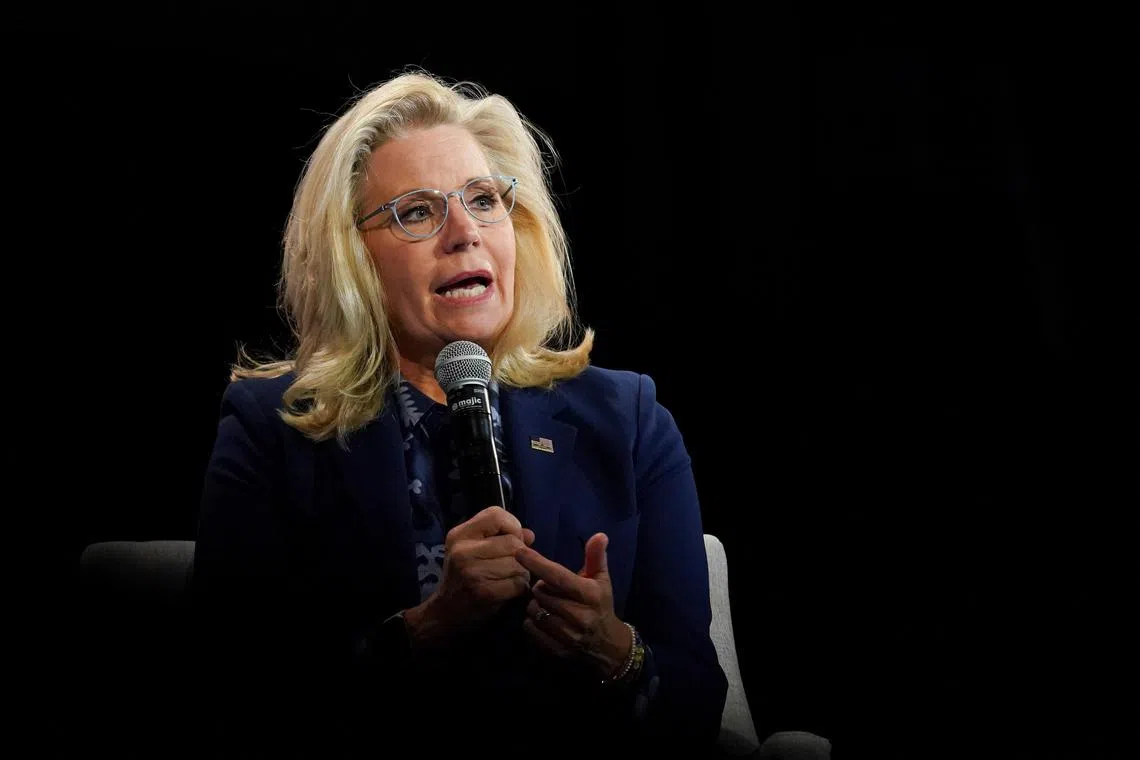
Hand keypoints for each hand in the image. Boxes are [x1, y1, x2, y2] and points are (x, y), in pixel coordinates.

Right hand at [404, 506, 534, 649]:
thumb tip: (529, 534)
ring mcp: (472, 571)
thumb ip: (501, 537)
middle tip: (512, 566)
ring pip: (519, 563)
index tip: (511, 540)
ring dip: (522, 573)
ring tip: (510, 579)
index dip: (512, 526)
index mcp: (459, 535)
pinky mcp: (484, 592)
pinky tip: (510, 591)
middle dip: (520, 555)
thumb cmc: (463, 578)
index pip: (496, 515)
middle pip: (513, 542)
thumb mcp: (473, 550)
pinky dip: (520, 588)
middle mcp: (462, 550)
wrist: (445, 614)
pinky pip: (518, 583)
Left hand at [515, 532, 632, 678]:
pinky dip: (532, 622)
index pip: (557, 576)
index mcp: (589, 595)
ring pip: (533, 611)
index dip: (537, 563)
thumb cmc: (600, 606)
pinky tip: (543, 620)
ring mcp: (566, 635)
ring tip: (548, 605)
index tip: (519, 552)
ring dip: (536, 605)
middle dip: (540, 587)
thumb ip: (596, 557)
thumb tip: (600, 535)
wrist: (607, 647)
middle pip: (540, 592)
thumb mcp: (601, 580)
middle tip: (550, 589)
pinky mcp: (556, 650)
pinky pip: (530, 629)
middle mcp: (578, 615)